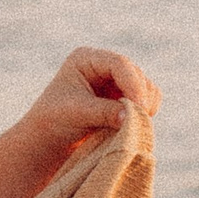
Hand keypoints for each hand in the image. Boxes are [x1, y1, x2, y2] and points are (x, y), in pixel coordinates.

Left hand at [23, 46, 159, 148]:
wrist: (51, 138)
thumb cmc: (56, 120)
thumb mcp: (77, 113)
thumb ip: (104, 112)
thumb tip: (132, 117)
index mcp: (86, 59)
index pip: (119, 63)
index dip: (133, 83)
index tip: (139, 106)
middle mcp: (104, 65)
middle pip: (136, 75)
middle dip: (139, 98)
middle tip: (137, 122)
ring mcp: (116, 80)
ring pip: (146, 88)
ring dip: (144, 106)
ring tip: (129, 126)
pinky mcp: (125, 97)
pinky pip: (147, 101)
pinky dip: (144, 113)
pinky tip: (131, 125)